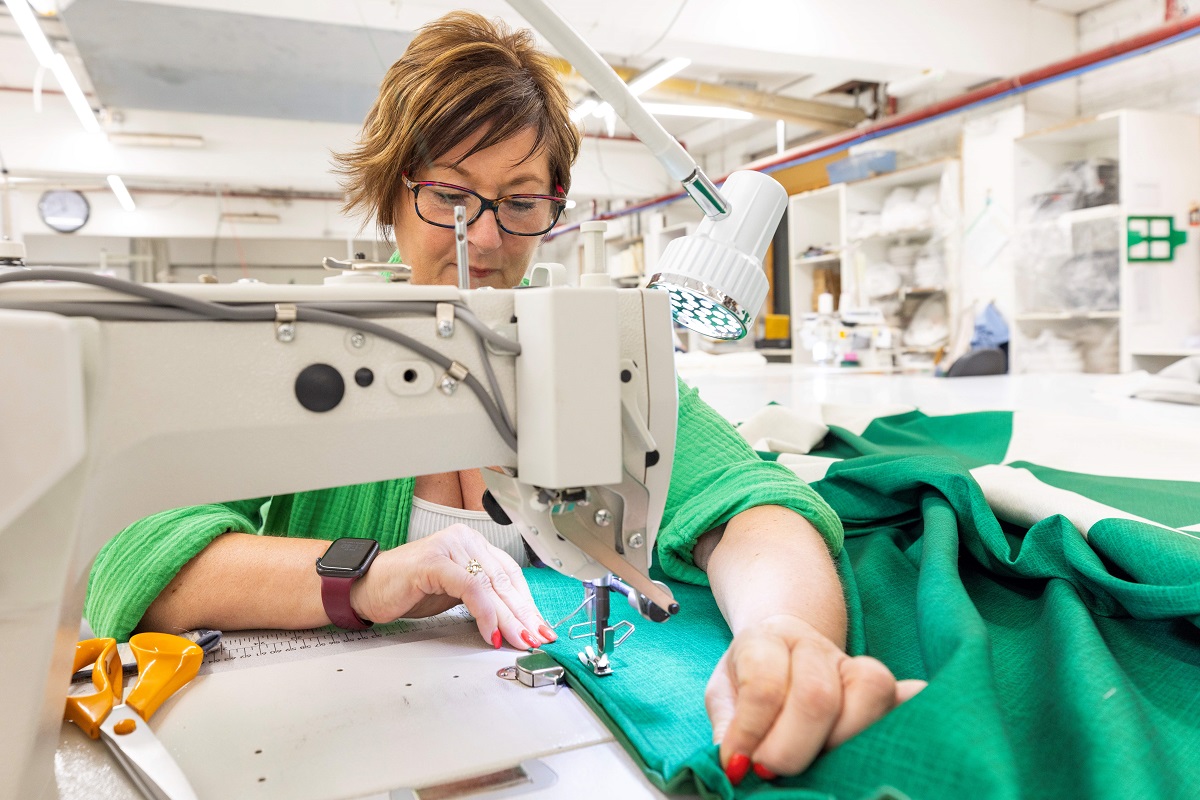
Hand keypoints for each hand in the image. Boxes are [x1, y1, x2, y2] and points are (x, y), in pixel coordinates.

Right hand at [349, 524, 556, 649]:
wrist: (366, 588)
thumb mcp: (453, 594)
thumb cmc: (407, 590)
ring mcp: (449, 548)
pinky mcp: (434, 562)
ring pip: (490, 585)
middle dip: (523, 614)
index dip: (527, 602)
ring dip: (508, 618)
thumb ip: (481, 599)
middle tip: (537, 637)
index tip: (540, 627)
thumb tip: (515, 624)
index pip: (510, 574)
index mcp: (472, 543)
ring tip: (519, 639)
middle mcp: (463, 540)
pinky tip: (491, 632)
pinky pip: (470, 587)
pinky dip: (484, 612)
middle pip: (504, 581)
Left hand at [705, 614, 924, 782]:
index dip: (752, 731)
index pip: (763, 685)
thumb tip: (736, 765)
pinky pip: (904, 696)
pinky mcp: (883, 684)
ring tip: (819, 764)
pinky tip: (895, 742)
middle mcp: (812, 646)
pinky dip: (907, 716)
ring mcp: (852, 662)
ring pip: (868, 692)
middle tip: (772, 772)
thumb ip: (730, 725)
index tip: (740, 765)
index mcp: (766, 640)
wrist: (783, 643)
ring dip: (844, 741)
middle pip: (816, 694)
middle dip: (793, 747)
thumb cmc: (750, 675)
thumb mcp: (724, 693)